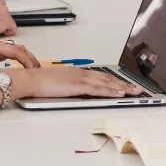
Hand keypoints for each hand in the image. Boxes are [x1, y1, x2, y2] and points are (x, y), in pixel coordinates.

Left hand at [0, 41, 39, 77]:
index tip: (34, 70)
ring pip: (17, 50)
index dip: (28, 60)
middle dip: (30, 58)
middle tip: (38, 70)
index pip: (17, 51)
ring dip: (26, 58)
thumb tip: (10, 83)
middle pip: (19, 48)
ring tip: (34, 69)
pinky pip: (11, 53)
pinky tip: (23, 67)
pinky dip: (20, 59)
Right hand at [10, 66, 140, 99]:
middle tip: (137, 88)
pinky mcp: (78, 85)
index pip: (100, 77)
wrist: (29, 79)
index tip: (124, 85)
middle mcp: (81, 73)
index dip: (114, 81)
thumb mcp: (58, 84)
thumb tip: (76, 93)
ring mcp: (80, 78)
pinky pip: (98, 89)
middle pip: (108, 78)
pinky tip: (120, 94)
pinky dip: (111, 91)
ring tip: (134, 92)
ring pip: (107, 83)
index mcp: (77, 72)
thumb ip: (69, 87)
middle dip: (124, 84)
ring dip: (123, 87)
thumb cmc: (39, 82)